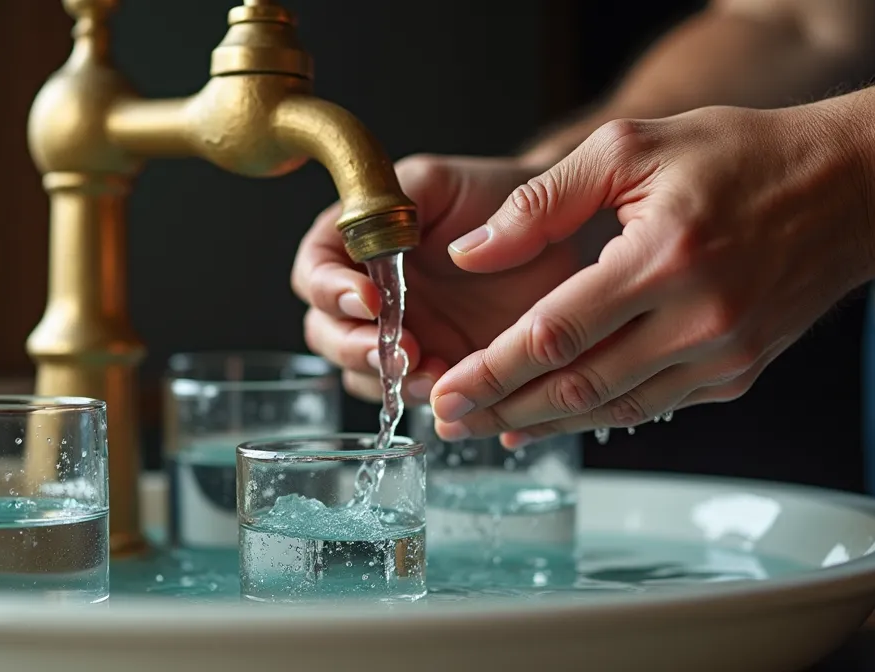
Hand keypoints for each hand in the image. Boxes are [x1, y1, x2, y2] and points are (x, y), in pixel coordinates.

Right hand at [291, 155, 610, 403]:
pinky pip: (409, 394)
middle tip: (396, 350)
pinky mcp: (435, 368)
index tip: (370, 300)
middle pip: (324, 329)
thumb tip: (393, 240)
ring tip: (430, 373)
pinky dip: (423, 397)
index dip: (331, 289)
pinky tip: (452, 388)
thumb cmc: (498, 196)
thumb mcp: (448, 181)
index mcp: (359, 239)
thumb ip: (410, 193)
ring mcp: (400, 334)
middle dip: (352, 345)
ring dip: (385, 377)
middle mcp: (370, 291)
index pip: (315, 267)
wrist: (560, 232)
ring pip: (359, 371)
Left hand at [428, 104, 874, 444]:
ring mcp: (722, 356)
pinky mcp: (737, 374)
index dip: (491, 371)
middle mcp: (697, 320)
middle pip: (577, 385)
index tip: (444, 391)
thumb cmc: (742, 156)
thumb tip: (470, 254)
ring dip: (543, 423)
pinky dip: (597, 415)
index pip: (555, 333)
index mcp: (662, 258)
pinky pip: (652, 407)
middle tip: (448, 421)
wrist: (853, 189)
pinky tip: (554, 417)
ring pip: (613, 407)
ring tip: (486, 429)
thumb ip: (543, 201)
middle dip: (502, 410)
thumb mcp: (632, 148)